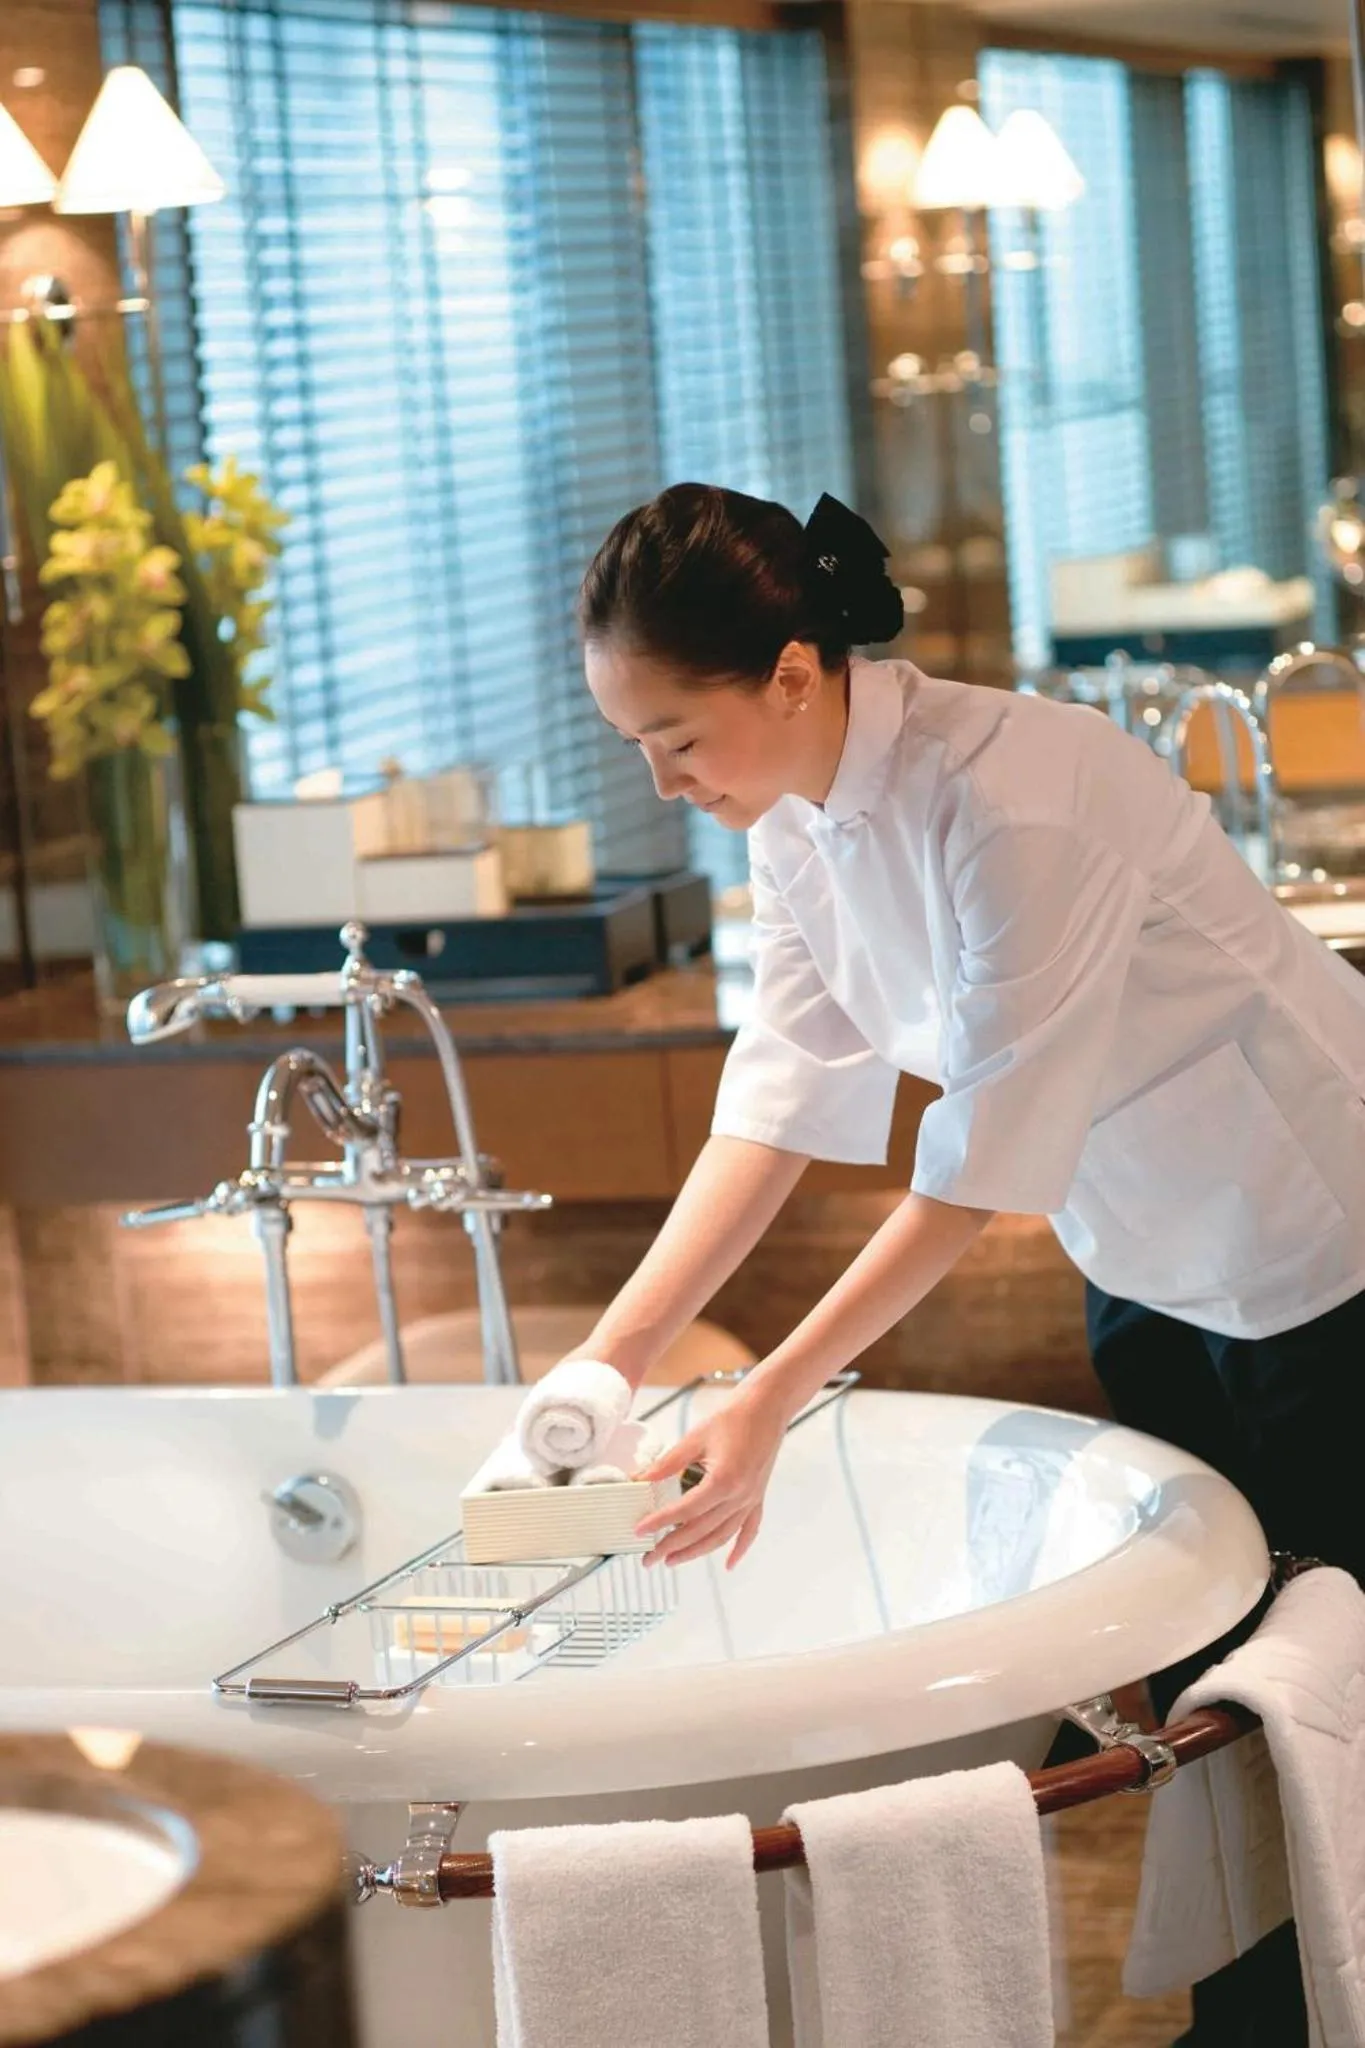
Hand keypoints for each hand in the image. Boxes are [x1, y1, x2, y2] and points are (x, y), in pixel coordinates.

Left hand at [633, 1380, 791, 1570]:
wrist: (767, 1406)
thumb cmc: (733, 1417)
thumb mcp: (695, 1437)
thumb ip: (667, 1463)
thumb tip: (640, 1479)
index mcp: (723, 1480)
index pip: (684, 1511)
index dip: (659, 1522)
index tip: (639, 1531)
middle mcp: (740, 1496)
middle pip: (701, 1531)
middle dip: (672, 1547)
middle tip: (649, 1558)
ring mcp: (751, 1499)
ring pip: (722, 1537)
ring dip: (696, 1552)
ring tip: (672, 1560)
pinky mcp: (758, 1497)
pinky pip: (749, 1530)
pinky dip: (739, 1549)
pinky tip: (728, 1564)